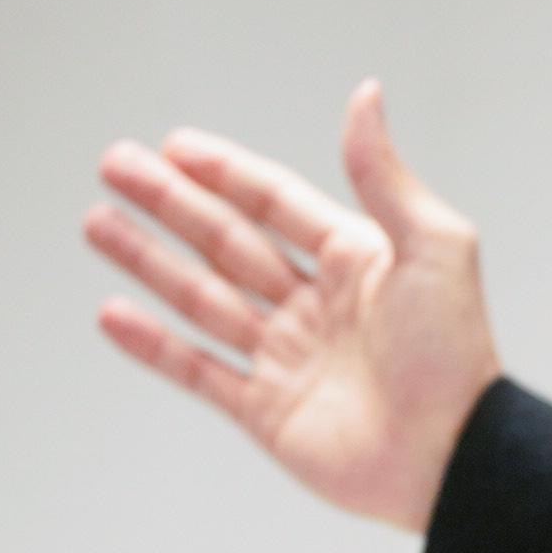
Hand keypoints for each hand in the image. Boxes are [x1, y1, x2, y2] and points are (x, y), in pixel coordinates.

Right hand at [83, 81, 501, 533]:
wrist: (453, 457)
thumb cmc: (454, 353)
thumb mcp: (432, 246)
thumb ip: (383, 175)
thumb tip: (366, 95)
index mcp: (356, 260)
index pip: (276, 203)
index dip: (225, 173)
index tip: (173, 145)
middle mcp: (317, 306)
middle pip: (227, 241)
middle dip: (170, 203)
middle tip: (114, 166)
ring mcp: (287, 359)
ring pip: (203, 299)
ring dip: (149, 260)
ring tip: (97, 223)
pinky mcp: (267, 412)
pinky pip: (198, 371)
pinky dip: (154, 345)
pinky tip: (113, 312)